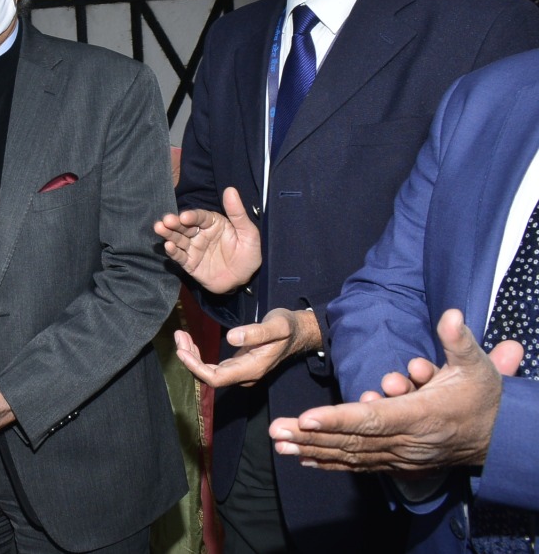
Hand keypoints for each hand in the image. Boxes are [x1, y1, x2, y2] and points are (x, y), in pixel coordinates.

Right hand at [154, 187, 260, 293]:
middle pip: (184, 226)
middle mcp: (200, 233)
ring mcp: (194, 248)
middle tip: (166, 221)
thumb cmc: (248, 254)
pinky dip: (173, 251)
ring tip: (159, 228)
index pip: (200, 217)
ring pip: (178, 239)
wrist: (244, 281)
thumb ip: (237, 213)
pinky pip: (179, 256)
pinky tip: (168, 246)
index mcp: (213, 223)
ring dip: (168, 233)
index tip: (185, 217)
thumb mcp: (248, 233)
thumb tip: (230, 189)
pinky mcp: (189, 263)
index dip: (192, 216)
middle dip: (174, 223)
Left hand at [175, 308, 320, 387]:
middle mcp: (245, 375)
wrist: (299, 332)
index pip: (217, 377)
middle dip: (190, 359)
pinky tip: (191, 343)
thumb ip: (256, 333)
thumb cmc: (289, 327)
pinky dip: (200, 356)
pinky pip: (214, 367)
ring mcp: (242, 372)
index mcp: (252, 368)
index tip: (182, 351)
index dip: (196, 367)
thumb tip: (231, 338)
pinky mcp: (239, 365)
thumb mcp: (277, 326)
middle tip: (179, 336)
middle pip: (210, 376)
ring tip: (182, 337)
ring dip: (193, 357)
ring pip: (210, 372)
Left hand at [268, 310, 517, 472]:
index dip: (338, 419)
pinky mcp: (398, 463)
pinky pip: (360, 465)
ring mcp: (401, 456)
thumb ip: (459, 341)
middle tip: (276, 431)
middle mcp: (407, 441)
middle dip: (312, 437)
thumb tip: (450, 314)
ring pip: (351, 455)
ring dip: (314, 451)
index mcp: (421, 416)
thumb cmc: (483, 398)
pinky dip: (332, 462)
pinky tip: (305, 460)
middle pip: (352, 440)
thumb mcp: (477, 366)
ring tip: (280, 445)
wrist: (501, 438)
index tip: (306, 418)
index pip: (372, 419)